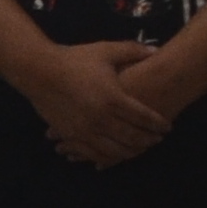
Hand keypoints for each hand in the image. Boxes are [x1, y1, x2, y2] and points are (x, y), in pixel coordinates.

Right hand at [24, 41, 170, 169]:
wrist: (39, 70)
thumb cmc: (74, 59)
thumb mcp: (105, 51)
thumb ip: (133, 51)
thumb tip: (157, 51)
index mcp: (113, 98)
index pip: (144, 117)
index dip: (158, 123)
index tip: (167, 126)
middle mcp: (102, 118)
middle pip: (133, 137)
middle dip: (149, 140)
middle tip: (157, 139)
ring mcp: (86, 130)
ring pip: (115, 150)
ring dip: (131, 152)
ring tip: (139, 149)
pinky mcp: (72, 135)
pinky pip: (94, 152)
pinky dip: (108, 156)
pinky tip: (115, 154)